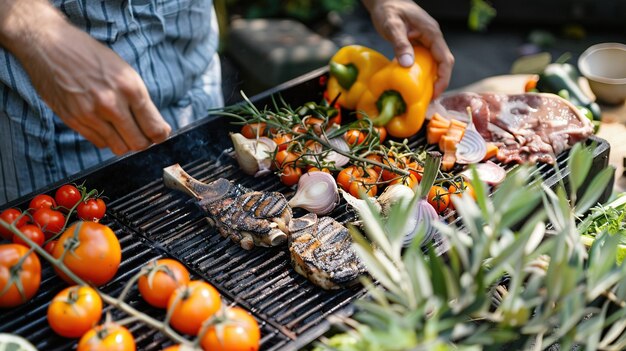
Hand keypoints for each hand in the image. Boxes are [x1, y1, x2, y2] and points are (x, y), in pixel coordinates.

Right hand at [0, 2, 170, 154]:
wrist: (49, 44)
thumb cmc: (90, 55)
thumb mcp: (124, 71)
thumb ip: (140, 99)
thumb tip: (157, 127)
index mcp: (130, 88)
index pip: (154, 127)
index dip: (160, 135)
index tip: (159, 134)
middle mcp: (111, 103)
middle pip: (138, 143)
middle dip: (144, 142)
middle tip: (142, 135)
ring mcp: (91, 114)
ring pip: (119, 147)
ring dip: (124, 142)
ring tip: (123, 130)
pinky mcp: (74, 120)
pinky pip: (99, 142)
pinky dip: (106, 138)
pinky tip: (104, 125)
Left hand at [362, 0, 454, 97]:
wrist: (386, 0)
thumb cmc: (389, 10)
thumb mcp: (392, 26)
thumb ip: (400, 43)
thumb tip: (408, 64)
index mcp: (432, 33)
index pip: (445, 58)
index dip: (443, 78)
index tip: (436, 92)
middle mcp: (433, 37)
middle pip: (444, 63)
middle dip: (440, 82)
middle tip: (429, 99)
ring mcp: (427, 40)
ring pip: (436, 63)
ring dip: (432, 79)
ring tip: (424, 95)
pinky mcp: (420, 44)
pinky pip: (426, 60)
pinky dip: (424, 72)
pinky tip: (416, 83)